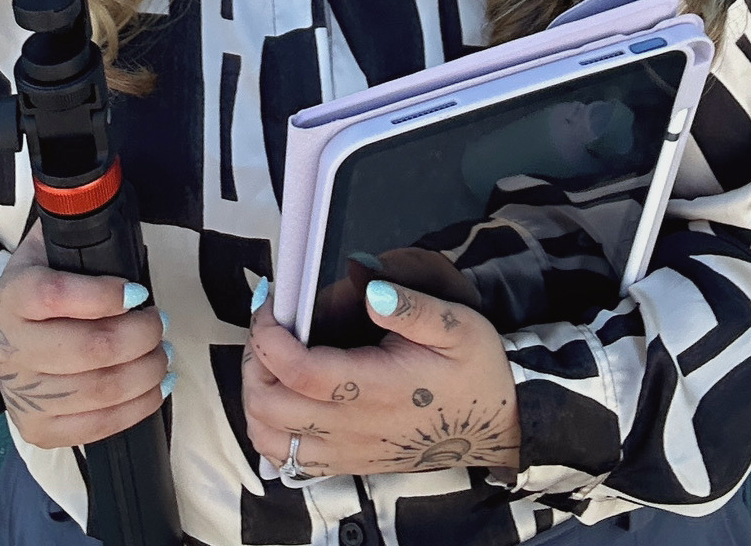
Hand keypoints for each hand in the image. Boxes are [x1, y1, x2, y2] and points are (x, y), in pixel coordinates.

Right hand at [0, 224, 170, 448]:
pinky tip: (156, 388)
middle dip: (139, 336)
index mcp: (14, 295)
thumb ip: (73, 225)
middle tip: (160, 324)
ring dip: (145, 373)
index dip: (105, 295)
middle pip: (88, 349)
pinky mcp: (38, 430)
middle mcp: (12, 347)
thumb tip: (106, 196)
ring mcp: (23, 395)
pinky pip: (95, 429)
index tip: (140, 293)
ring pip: (97, 391)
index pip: (56, 294)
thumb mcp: (46, 248)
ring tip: (164, 356)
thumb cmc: (40, 289)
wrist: (2, 342)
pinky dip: (135, 408)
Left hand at [243, 277, 519, 479]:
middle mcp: (353, 427)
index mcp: (375, 389)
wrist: (496, 428)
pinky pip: (286, 459)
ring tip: (272, 355)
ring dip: (256, 393)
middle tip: (270, 322)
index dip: (270, 334)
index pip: (298, 370)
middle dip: (255, 358)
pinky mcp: (346, 462)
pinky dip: (269, 425)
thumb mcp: (458, 324)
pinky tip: (283, 392)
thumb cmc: (475, 372)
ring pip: (269, 437)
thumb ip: (412, 305)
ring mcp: (346, 450)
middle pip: (269, 405)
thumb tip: (371, 287)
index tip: (273, 300)